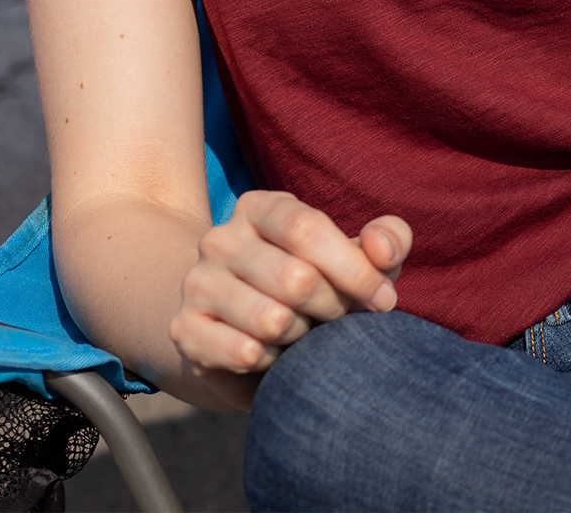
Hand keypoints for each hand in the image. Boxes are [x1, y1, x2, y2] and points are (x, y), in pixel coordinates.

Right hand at [169, 190, 410, 391]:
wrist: (242, 335)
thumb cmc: (315, 289)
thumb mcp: (355, 260)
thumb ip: (386, 242)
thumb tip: (382, 251)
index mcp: (262, 208)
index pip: (308, 229)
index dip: (354, 269)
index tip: (384, 300)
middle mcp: (221, 238)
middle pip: (295, 278)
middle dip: (333, 309)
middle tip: (338, 321)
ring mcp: (197, 283)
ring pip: (271, 320)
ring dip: (302, 338)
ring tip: (302, 334)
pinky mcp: (185, 330)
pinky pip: (244, 353)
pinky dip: (272, 362)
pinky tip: (273, 355)